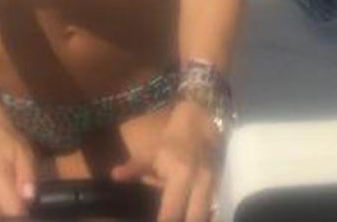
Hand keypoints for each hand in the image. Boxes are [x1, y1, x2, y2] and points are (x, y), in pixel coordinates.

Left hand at [110, 104, 224, 221]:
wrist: (202, 123)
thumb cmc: (172, 140)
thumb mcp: (151, 151)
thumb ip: (135, 168)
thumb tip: (114, 176)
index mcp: (181, 175)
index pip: (171, 213)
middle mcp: (201, 184)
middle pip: (195, 220)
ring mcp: (215, 188)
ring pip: (207, 217)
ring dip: (193, 219)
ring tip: (177, 218)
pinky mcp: (222, 191)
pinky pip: (214, 212)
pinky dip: (205, 217)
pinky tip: (192, 216)